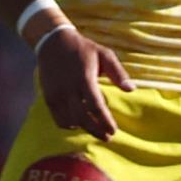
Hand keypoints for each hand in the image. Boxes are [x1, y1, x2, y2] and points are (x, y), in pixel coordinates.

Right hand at [36, 25, 133, 139]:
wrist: (53, 43)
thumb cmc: (84, 49)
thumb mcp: (105, 54)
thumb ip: (118, 73)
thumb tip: (131, 89)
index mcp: (84, 79)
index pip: (96, 106)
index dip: (105, 121)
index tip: (114, 131)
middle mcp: (68, 89)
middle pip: (82, 118)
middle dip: (96, 130)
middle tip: (108, 138)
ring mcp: (56, 94)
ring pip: (69, 120)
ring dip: (83, 128)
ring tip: (96, 130)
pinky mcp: (48, 97)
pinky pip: (58, 118)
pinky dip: (68, 124)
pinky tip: (79, 124)